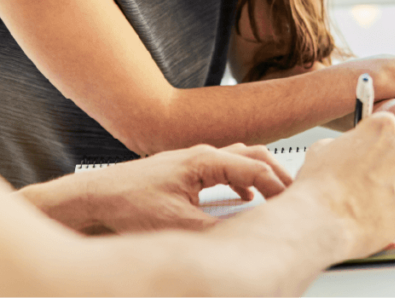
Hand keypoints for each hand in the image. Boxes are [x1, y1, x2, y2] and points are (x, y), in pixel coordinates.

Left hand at [82, 143, 291, 232]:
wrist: (95, 196)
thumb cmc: (128, 203)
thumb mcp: (179, 225)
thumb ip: (217, 232)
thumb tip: (244, 241)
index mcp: (204, 161)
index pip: (257, 166)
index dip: (281, 186)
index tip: (299, 203)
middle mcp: (200, 154)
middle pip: (252, 154)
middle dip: (278, 173)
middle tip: (297, 194)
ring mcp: (191, 160)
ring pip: (237, 159)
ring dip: (260, 174)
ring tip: (277, 195)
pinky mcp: (182, 170)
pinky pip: (223, 168)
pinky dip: (241, 179)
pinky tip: (243, 196)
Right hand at [290, 114, 394, 259]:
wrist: (324, 220)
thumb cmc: (321, 184)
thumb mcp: (322, 148)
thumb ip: (342, 144)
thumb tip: (346, 152)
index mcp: (385, 127)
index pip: (385, 128)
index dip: (372, 142)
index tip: (365, 151)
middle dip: (386, 164)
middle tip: (364, 177)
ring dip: (389, 188)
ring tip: (364, 198)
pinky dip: (391, 210)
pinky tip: (371, 212)